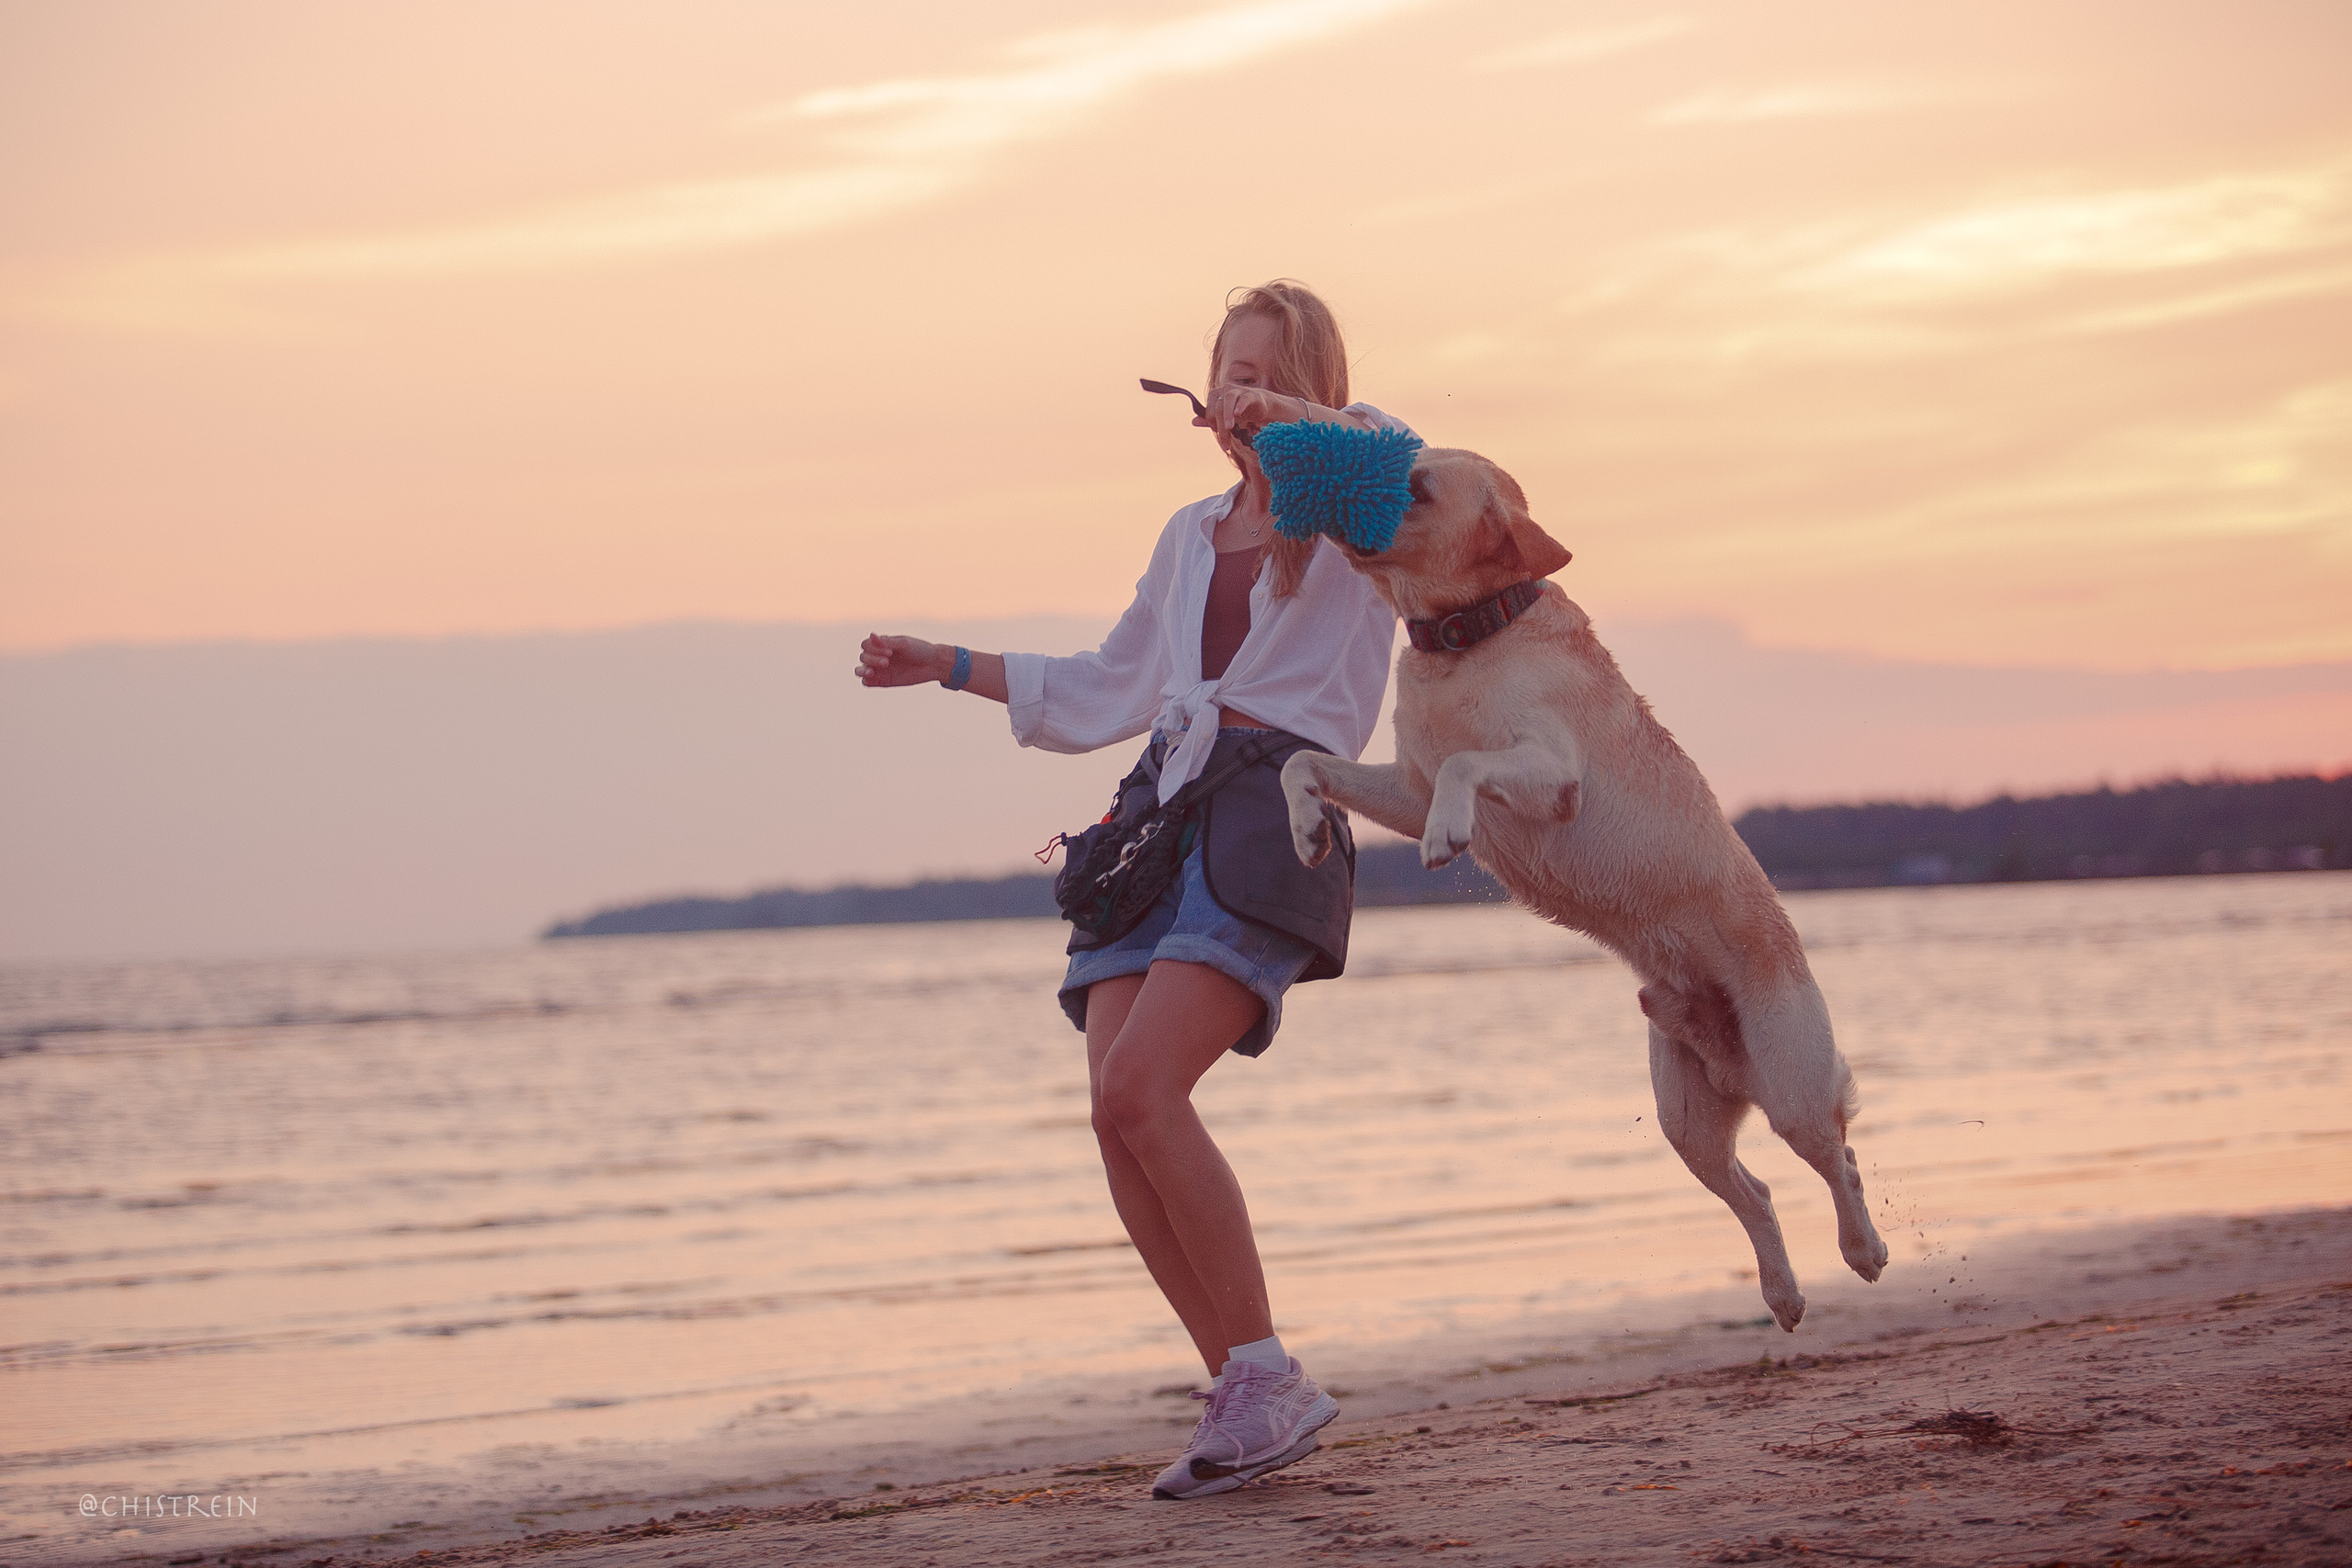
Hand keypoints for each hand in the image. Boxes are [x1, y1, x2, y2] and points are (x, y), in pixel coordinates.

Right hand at [855, 632, 947, 687]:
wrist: (933, 664)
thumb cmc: (920, 650)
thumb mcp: (904, 644)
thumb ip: (887, 642)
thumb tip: (871, 634)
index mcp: (882, 644)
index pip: (865, 645)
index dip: (873, 648)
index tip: (890, 651)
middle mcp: (878, 656)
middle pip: (863, 657)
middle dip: (872, 659)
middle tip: (887, 662)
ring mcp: (880, 670)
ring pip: (860, 670)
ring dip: (862, 670)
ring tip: (871, 672)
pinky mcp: (883, 682)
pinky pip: (867, 683)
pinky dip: (866, 681)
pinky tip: (872, 677)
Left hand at [1196, 385, 1311, 440]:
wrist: (1261, 405)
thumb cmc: (1240, 412)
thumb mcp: (1223, 418)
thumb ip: (1209, 420)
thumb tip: (1193, 422)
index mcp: (1216, 394)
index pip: (1209, 411)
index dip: (1212, 425)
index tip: (1220, 437)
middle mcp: (1225, 390)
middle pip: (1218, 408)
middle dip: (1221, 427)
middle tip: (1226, 444)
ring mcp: (1238, 390)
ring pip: (1227, 400)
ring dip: (1227, 416)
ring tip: (1229, 429)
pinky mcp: (1251, 394)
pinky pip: (1243, 398)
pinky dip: (1239, 406)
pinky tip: (1238, 415)